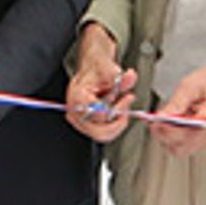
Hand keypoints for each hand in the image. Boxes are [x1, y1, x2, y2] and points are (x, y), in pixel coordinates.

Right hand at [65, 23, 134, 142]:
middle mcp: (74, 108)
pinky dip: (112, 127)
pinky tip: (116, 115)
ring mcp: (77, 118)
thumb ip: (122, 77)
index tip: (127, 99)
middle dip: (115, 122)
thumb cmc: (99, 70)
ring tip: (122, 111)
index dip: (114, 110)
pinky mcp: (83, 124)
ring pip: (99, 134)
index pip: (94, 112)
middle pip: (95, 130)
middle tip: (126, 112)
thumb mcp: (113, 71)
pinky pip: (100, 134)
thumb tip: (130, 76)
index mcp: (78, 94)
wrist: (94, 70)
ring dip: (115, 125)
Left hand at [149, 60, 205, 156]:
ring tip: (160, 120)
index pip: (191, 132)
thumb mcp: (192, 86)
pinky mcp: (199, 140)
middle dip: (165, 135)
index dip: (171, 130)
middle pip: (183, 145)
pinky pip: (181, 145)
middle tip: (154, 121)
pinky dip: (170, 137)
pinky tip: (167, 123)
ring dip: (166, 137)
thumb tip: (162, 116)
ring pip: (180, 149)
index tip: (158, 121)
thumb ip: (178, 102)